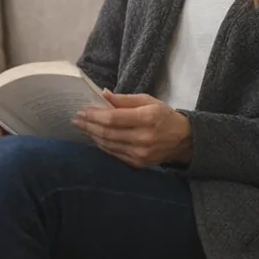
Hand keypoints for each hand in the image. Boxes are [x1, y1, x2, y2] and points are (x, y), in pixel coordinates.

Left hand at [72, 90, 191, 167]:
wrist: (183, 141)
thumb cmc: (164, 116)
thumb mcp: (148, 100)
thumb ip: (125, 99)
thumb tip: (103, 94)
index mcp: (147, 118)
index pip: (113, 118)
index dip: (94, 115)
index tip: (82, 110)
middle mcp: (143, 138)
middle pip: (107, 133)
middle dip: (88, 125)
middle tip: (76, 119)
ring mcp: (140, 154)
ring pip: (108, 144)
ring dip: (92, 135)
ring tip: (82, 127)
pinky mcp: (137, 163)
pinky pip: (113, 153)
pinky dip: (102, 144)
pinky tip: (95, 137)